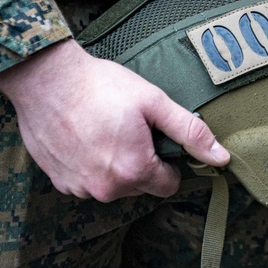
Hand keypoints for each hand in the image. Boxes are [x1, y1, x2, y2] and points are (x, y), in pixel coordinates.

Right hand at [0, 38, 229, 201]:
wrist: (45, 79)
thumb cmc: (99, 86)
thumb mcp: (152, 101)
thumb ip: (189, 131)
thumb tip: (221, 157)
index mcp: (133, 171)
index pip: (168, 184)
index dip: (167, 160)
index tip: (153, 136)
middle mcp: (106, 189)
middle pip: (140, 185)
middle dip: (139, 161)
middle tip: (126, 126)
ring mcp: (79, 188)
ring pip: (112, 184)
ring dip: (112, 164)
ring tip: (102, 128)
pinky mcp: (59, 182)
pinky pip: (85, 180)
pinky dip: (88, 163)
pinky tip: (82, 135)